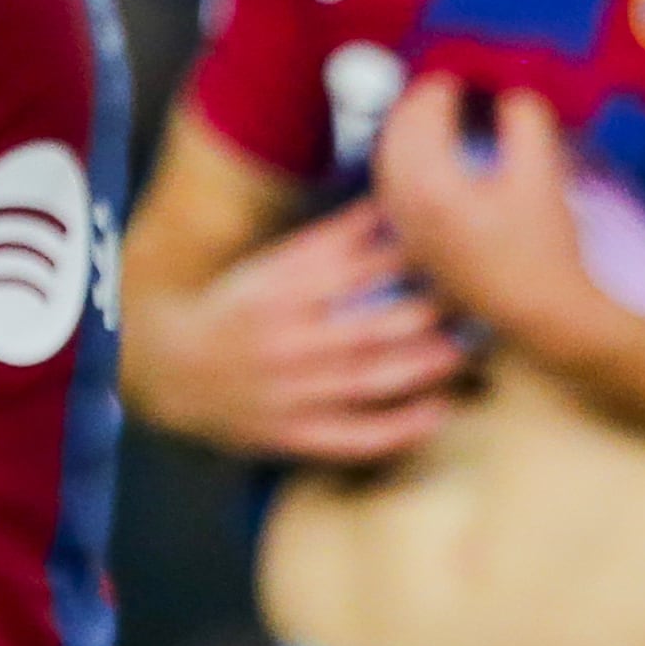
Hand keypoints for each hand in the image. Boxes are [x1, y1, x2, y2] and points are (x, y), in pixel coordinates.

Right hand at [128, 195, 466, 462]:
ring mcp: (292, 393)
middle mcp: (287, 342)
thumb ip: (328, 243)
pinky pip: (356, 436)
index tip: (450, 250)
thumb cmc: (231, 309)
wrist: (169, 368)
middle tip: (475, 300)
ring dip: (426, 365)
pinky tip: (438, 410)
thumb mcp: (269, 267)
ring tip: (467, 348)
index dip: (408, 261)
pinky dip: (400, 427)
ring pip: (371, 379)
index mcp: (277, 294)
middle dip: (430, 313)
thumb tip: (387, 208)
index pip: (354, 272)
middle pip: (372, 327)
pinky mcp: (296, 434)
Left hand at [371, 74, 611, 363]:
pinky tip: (426, 157)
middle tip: (439, 87)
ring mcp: (404, 227)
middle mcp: (405, 206)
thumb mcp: (543, 176)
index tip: (453, 73)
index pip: (421, 119)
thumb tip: (510, 90)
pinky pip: (392, 187)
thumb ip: (525, 122)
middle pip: (395, 136)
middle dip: (414, 106)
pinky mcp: (413, 244)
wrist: (544, 314)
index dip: (435, 89)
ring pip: (387, 162)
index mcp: (432, 186)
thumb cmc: (546, 247)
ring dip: (404, 132)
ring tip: (430, 114)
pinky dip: (403, 160)